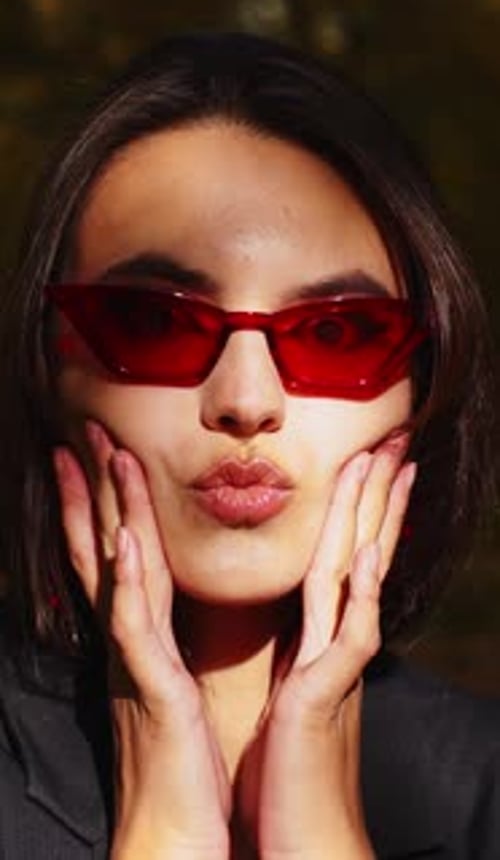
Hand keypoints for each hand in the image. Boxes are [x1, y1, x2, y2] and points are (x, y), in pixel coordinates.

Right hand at [54, 421, 230, 859]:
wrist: (173, 829)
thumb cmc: (179, 758)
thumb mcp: (170, 685)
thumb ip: (161, 642)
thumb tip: (164, 606)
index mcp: (138, 638)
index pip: (115, 556)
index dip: (103, 503)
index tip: (100, 456)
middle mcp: (126, 640)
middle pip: (103, 548)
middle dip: (95, 488)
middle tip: (86, 433)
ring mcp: (132, 660)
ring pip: (116, 570)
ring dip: (108, 510)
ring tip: (104, 457)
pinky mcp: (150, 687)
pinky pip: (133, 624)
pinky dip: (125, 579)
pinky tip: (120, 538)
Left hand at [236, 434, 415, 859]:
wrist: (308, 841)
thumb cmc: (292, 773)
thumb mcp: (295, 696)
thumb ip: (303, 656)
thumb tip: (302, 627)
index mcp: (322, 640)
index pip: (344, 556)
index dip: (356, 508)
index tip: (366, 461)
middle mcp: (337, 643)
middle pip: (360, 550)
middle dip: (376, 494)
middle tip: (393, 440)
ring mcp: (337, 666)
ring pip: (358, 574)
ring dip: (373, 518)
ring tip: (387, 464)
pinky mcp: (325, 696)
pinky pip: (348, 635)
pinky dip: (359, 593)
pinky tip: (366, 553)